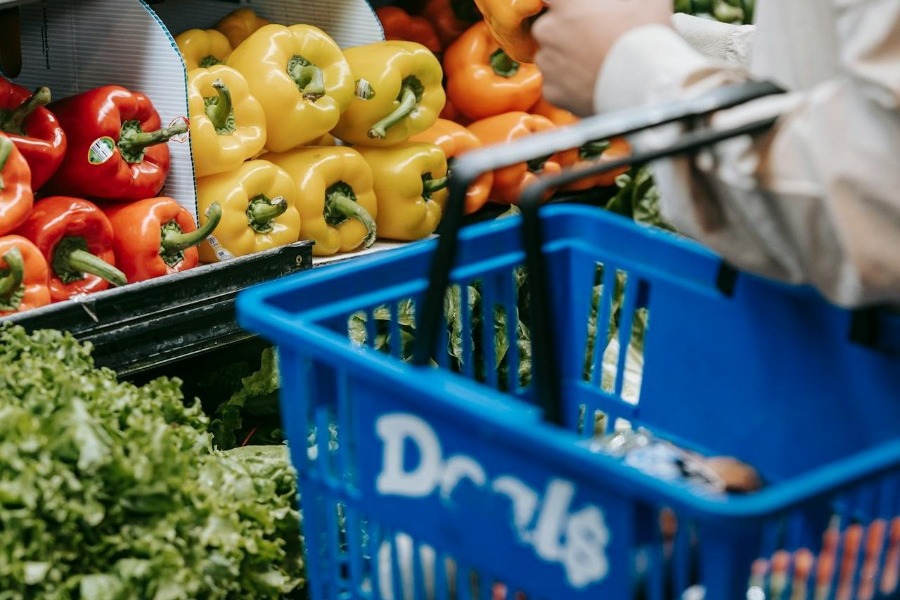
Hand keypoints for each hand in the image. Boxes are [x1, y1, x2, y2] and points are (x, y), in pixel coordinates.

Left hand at [532, 0, 672, 115]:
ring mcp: (548, 64)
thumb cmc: (647, 37)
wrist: (647, 87)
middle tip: (594, 39)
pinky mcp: (552, 92)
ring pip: (551, 57)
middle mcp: (548, 31)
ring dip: (567, 59)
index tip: (576, 12)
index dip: (564, 5)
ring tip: (596, 63)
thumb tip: (624, 3)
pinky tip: (592, 83)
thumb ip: (624, 0)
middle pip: (549, 27)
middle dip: (566, 32)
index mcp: (565, 4)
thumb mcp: (646, 1)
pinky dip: (570, 86)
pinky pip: (556, 85)